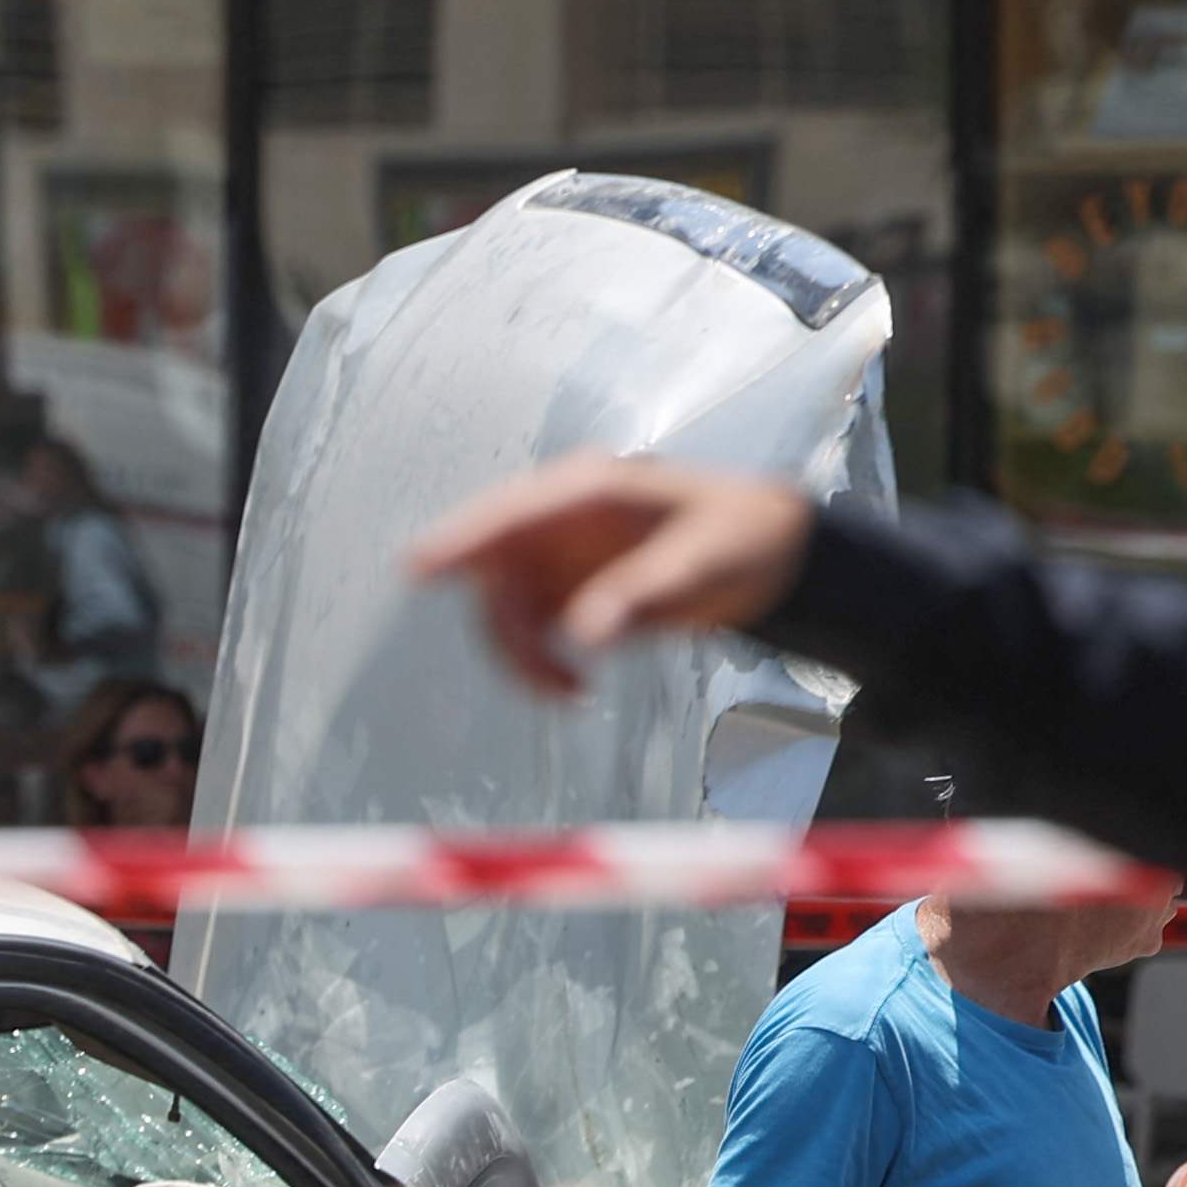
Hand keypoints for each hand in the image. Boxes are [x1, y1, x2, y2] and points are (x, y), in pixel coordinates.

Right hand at [404, 456, 817, 701]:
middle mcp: (558, 526)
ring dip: (521, 660)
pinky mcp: (563, 597)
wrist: (768, 555)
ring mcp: (555, 562)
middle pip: (492, 576)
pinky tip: (577, 688)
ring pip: (502, 613)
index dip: (458, 539)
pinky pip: (526, 637)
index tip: (417, 567)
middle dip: (506, 634)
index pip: (507, 514)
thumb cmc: (742, 534)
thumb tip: (582, 636)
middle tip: (550, 682)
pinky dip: (539, 669)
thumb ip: (640, 593)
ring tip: (570, 693)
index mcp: (587, 492)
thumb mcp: (700, 561)